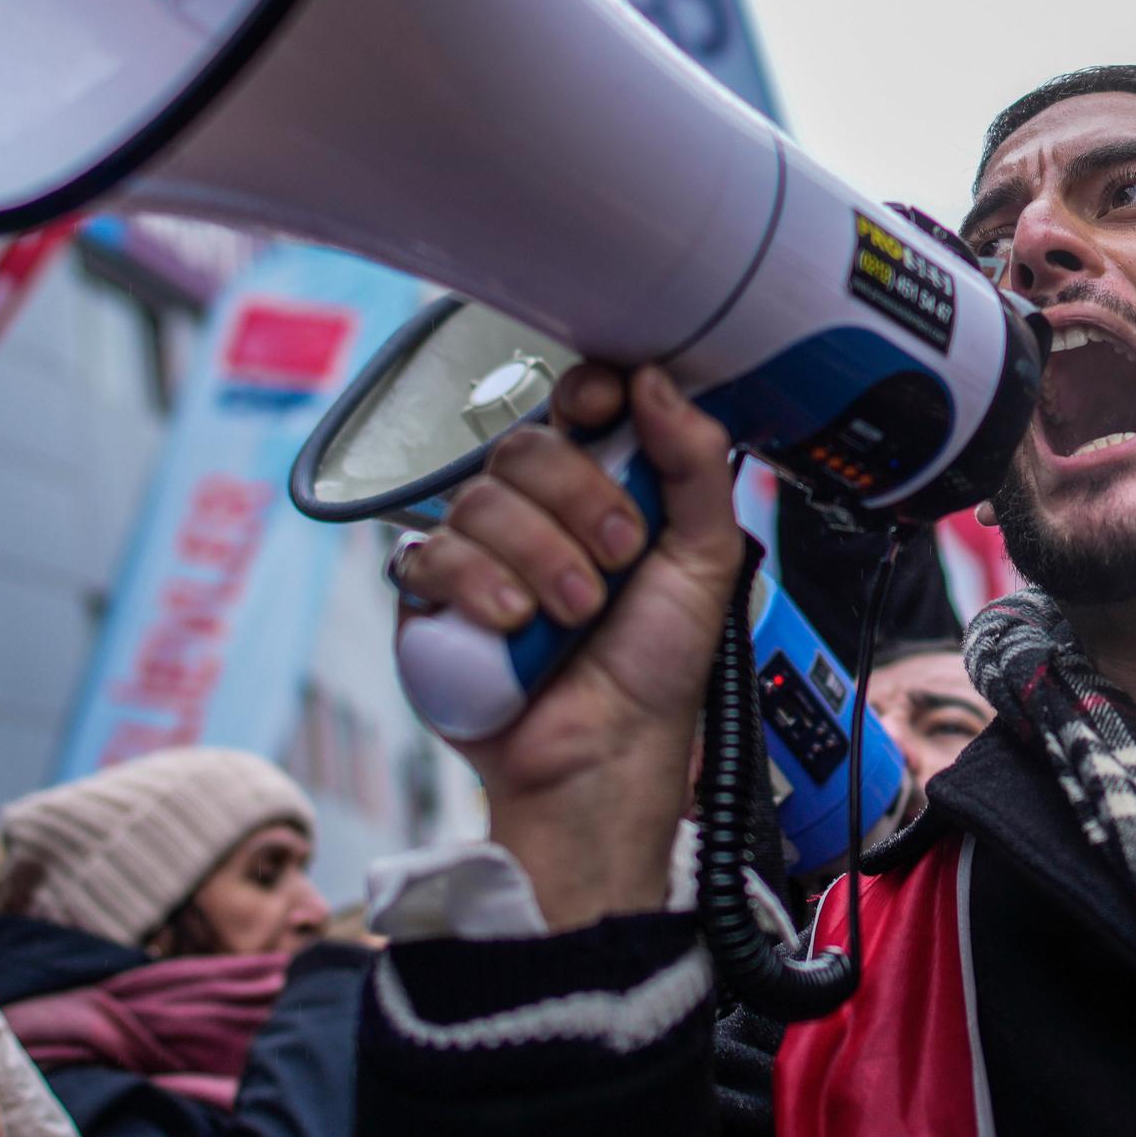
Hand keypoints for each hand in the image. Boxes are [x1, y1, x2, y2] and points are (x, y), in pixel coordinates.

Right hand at [393, 363, 747, 932]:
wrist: (606, 756)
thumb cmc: (657, 669)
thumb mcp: (707, 558)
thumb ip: (694, 461)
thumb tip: (656, 379)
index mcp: (602, 489)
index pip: (576, 403)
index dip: (587, 396)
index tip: (605, 414)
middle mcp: (538, 512)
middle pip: (524, 446)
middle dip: (580, 502)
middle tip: (620, 559)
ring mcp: (481, 552)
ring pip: (479, 499)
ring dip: (539, 556)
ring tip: (575, 613)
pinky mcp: (432, 598)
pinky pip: (428, 553)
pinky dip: (478, 585)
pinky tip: (513, 623)